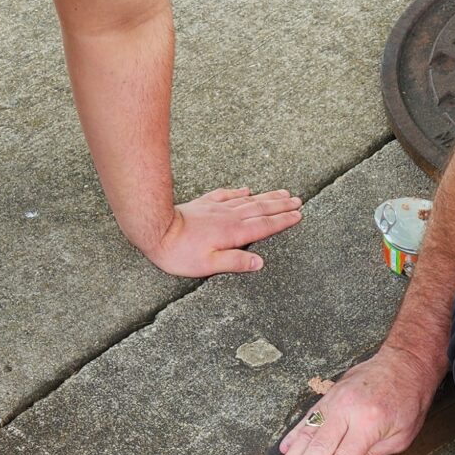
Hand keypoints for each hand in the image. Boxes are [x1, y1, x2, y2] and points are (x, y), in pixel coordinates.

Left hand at [146, 188, 301, 276]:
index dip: (283, 221)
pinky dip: (239, 192)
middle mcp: (229, 217)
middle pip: (261, 209)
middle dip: (281, 205)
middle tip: (298, 200)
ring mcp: (217, 208)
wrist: (156, 229)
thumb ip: (235, 262)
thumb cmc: (179, 253)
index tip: (298, 215)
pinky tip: (246, 190)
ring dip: (267, 197)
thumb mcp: (208, 265)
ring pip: (248, 200)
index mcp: (234, 233)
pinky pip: (227, 195)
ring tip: (282, 193)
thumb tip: (259, 263)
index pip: (265, 226)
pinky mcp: (205, 204)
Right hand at [270, 347, 438, 454]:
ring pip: (308, 433)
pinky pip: (308, 418)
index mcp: (370, 423)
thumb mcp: (401, 435)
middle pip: (319, 447)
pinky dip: (294, 435)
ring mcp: (335, 400)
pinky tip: (283, 451)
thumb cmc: (408, 400)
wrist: (404, 362)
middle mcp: (347, 410)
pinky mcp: (329, 395)